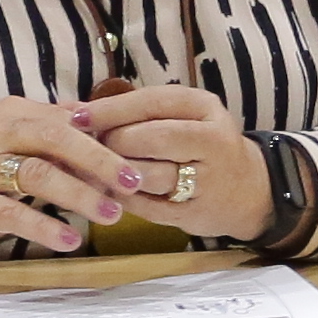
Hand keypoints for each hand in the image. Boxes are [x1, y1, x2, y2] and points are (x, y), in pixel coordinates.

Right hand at [0, 94, 143, 255]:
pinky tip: (70, 240)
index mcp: (12, 113)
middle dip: (101, 160)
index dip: (107, 139)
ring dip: (80, 195)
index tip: (140, 157)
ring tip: (111, 214)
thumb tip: (98, 117)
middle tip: (135, 182)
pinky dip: (44, 226)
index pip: (69, 121)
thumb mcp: (6, 135)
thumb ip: (48, 127)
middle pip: (58, 139)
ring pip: (38, 174)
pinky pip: (12, 214)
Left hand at [72, 82, 282, 240]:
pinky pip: (148, 208)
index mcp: (205, 108)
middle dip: (112, 143)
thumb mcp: (179, 118)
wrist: (248, 190)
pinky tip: (109, 193)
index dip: (110, 110)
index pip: (151, 103)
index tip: (75, 117)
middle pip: (150, 139)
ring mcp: (208, 181)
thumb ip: (131, 112)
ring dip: (114, 174)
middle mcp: (213, 142)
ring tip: (93, 171)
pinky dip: (123, 200)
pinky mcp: (197, 214)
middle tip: (88, 148)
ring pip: (148, 175)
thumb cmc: (199, 146)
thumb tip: (70, 110)